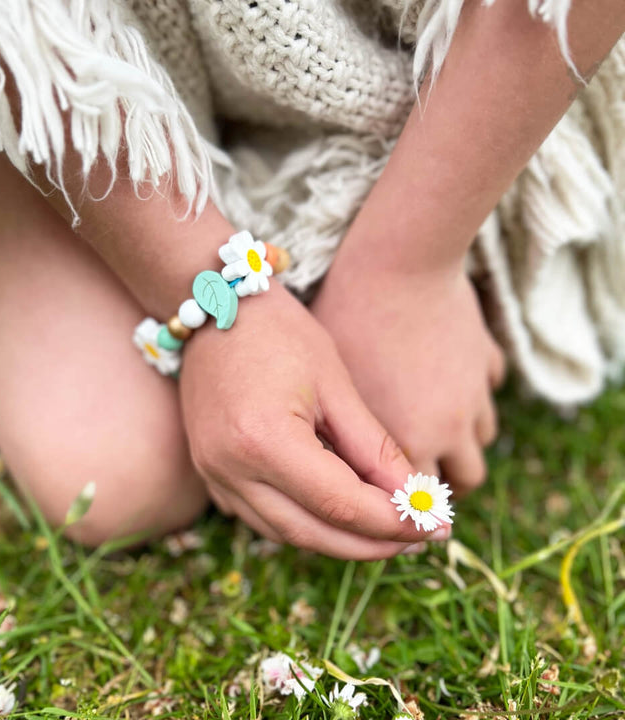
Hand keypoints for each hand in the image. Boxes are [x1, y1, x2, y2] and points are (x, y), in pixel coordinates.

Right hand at [179, 283, 451, 559]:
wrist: (214, 307)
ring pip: (286, 533)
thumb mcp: (335, 384)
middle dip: (371, 544)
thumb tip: (414, 500)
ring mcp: (213, 475)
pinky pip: (262, 518)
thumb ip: (374, 449)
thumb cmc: (279, 332)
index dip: (393, 522)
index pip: (341, 505)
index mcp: (264, 440)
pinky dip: (306, 523)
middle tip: (420, 537)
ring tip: (387, 529)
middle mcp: (230, 469)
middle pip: (312, 533)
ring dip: (339, 540)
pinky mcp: (209, 473)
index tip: (436, 526)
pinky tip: (339, 513)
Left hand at [311, 265, 504, 495]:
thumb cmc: (349, 321)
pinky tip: (445, 385)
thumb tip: (338, 471)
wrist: (396, 263)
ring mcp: (475, 394)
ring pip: (481, 444)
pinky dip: (472, 400)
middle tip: (418, 479)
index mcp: (408, 439)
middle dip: (442, 488)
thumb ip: (348, 436)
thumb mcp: (337, 386)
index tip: (395, 508)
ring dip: (460, 446)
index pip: (419, 501)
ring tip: (432, 433)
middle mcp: (450, 426)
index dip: (406, 509)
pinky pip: (488, 395)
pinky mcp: (489, 360)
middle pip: (463, 482)